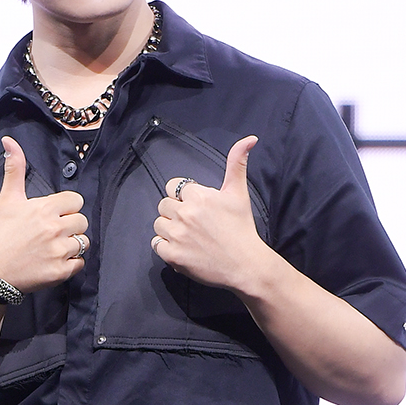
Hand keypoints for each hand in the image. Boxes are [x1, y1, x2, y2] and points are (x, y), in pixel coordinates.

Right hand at [0, 136, 88, 293]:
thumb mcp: (6, 200)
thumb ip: (14, 169)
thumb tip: (9, 141)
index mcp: (44, 209)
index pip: (76, 201)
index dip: (67, 207)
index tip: (54, 215)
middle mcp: (54, 229)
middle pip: (82, 221)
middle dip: (71, 225)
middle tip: (53, 232)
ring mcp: (58, 251)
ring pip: (83, 242)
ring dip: (72, 244)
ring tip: (53, 247)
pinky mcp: (60, 272)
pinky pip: (80, 263)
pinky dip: (71, 263)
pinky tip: (53, 261)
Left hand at [151, 136, 268, 294]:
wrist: (246, 265)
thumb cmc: (242, 228)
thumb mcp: (239, 193)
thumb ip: (237, 163)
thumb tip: (249, 138)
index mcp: (199, 196)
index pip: (173, 186)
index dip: (183, 196)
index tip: (196, 207)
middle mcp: (185, 213)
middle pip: (164, 204)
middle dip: (175, 212)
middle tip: (194, 224)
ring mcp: (177, 235)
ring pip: (158, 223)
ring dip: (169, 229)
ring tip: (188, 236)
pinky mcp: (172, 255)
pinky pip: (156, 244)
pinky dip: (165, 247)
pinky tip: (183, 248)